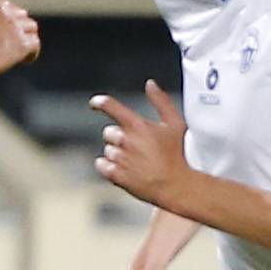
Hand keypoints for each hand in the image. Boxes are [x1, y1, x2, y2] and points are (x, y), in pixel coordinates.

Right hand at [0, 0, 39, 77]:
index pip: (3, 5)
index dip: (6, 18)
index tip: (3, 30)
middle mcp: (1, 10)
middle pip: (20, 14)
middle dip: (18, 27)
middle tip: (13, 43)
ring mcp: (13, 25)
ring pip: (31, 27)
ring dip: (27, 39)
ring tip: (21, 53)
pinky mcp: (20, 43)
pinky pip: (35, 44)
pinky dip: (31, 53)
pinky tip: (25, 60)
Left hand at [93, 81, 190, 209]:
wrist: (174, 185)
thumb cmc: (175, 154)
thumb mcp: (174, 123)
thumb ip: (161, 101)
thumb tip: (150, 84)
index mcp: (137, 125)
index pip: (111, 107)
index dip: (100, 103)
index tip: (95, 103)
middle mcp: (125, 140)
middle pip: (108, 132)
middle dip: (118, 138)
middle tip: (135, 147)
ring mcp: (119, 158)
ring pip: (107, 150)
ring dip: (117, 154)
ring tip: (135, 161)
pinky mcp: (115, 174)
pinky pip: (101, 165)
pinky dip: (108, 167)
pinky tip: (123, 169)